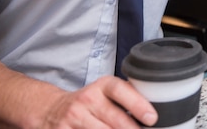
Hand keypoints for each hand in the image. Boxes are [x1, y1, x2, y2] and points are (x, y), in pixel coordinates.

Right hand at [41, 76, 156, 128]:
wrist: (51, 109)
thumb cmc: (89, 102)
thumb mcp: (105, 92)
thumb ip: (127, 96)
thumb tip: (155, 109)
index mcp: (102, 86)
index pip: (120, 91)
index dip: (138, 104)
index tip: (152, 118)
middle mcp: (87, 99)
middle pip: (115, 120)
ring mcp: (73, 117)